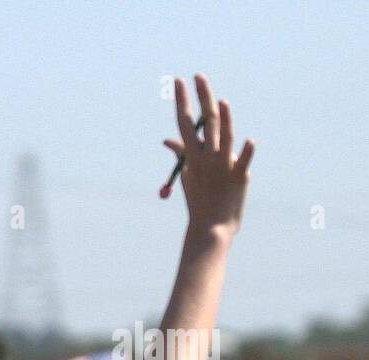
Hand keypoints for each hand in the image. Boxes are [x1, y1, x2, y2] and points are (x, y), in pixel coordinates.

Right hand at [163, 74, 255, 238]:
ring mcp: (223, 166)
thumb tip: (167, 141)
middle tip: (198, 76)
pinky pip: (243, 160)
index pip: (185, 122)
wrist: (211, 227)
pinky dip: (245, 152)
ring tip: (221, 103)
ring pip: (224, 137)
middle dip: (201, 98)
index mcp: (193, 156)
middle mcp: (207, 158)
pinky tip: (248, 141)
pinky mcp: (239, 176)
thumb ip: (182, 154)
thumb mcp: (189, 175)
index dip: (182, 101)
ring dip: (223, 121)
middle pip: (205, 122)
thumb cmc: (200, 200)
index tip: (178, 81)